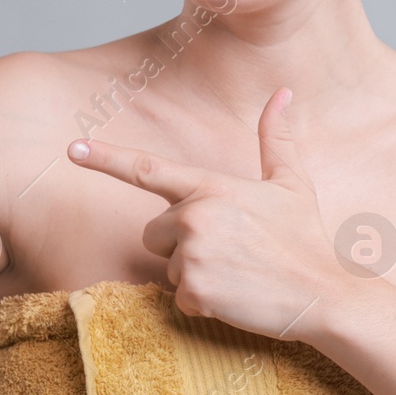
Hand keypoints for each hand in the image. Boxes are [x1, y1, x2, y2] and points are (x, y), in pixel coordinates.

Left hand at [67, 87, 342, 341]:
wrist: (324, 294)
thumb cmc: (306, 239)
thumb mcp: (292, 182)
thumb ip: (276, 137)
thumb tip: (282, 92)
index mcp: (212, 186)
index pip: (148, 169)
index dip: (105, 159)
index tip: (71, 149)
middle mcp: (196, 216)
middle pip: (154, 233)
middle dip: (180, 244)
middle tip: (228, 251)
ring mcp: (193, 255)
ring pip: (167, 268)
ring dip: (194, 274)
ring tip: (236, 273)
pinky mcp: (195, 292)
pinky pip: (179, 299)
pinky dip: (203, 303)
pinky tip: (236, 296)